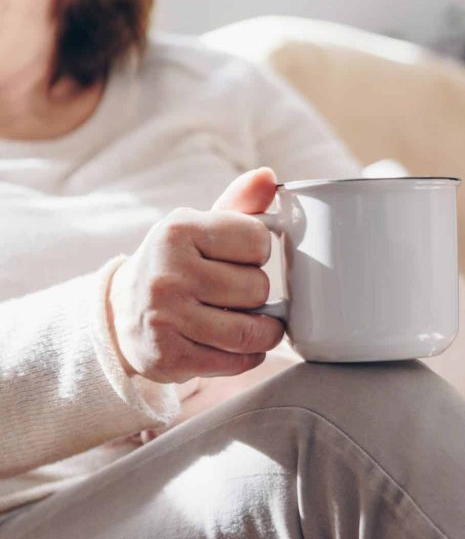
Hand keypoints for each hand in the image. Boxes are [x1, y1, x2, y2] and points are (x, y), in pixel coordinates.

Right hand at [108, 168, 284, 384]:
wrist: (122, 314)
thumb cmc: (177, 264)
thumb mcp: (200, 227)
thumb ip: (240, 204)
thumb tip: (269, 177)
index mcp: (177, 230)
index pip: (258, 239)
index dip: (257, 251)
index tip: (240, 257)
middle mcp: (167, 273)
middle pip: (258, 287)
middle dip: (257, 293)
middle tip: (236, 293)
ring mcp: (165, 318)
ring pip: (251, 331)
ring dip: (263, 330)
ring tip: (251, 322)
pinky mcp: (169, 358)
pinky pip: (237, 362)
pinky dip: (247, 356)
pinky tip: (233, 345)